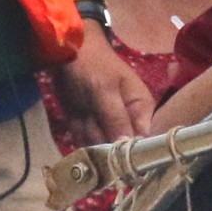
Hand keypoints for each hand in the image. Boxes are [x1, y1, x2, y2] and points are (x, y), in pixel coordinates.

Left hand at [55, 22, 154, 144]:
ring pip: (100, 145)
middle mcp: (128, 120)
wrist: (67, 49)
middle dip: (104, 144)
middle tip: (93, 127)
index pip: (144, 141)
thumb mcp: (104, 90)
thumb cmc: (92, 64)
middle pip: (120, 147)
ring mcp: (107, 123)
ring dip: (87, 135)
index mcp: (141, 109)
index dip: (133, 154)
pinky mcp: (88, 124)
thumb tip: (128, 148)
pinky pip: (85, 139)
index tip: (120, 161)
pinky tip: (76, 118)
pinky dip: (77, 134)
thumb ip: (116, 119)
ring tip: (83, 115)